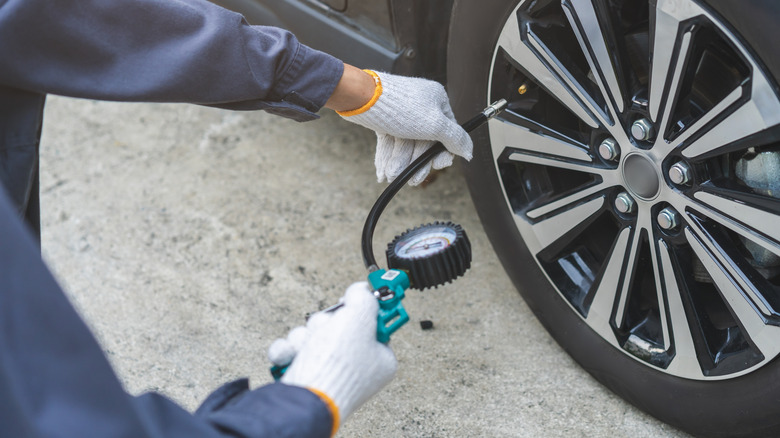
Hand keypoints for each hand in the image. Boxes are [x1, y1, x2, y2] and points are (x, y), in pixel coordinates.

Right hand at [268, 282, 396, 422]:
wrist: (302, 398)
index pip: (374, 322)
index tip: (355, 297)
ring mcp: (328, 372)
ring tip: (307, 348)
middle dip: (325, 323)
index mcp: (379, 358)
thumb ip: (363, 297)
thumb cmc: (336, 365)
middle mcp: (356, 367)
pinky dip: (289, 350)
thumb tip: (363, 289)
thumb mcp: (359, 318)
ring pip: (314, 334)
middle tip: (330, 330)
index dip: (362, 307)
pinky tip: (289, 356)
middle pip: (339, 324)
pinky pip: (295, 350)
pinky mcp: (305, 376)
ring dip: (305, 337)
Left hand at [331, 68, 471, 185]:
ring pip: (406, 144)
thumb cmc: (398, 105)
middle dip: (415, 162)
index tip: (436, 166)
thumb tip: (469, 151)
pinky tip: (383, 171)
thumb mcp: (434, 124)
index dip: (441, 152)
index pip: (447, 132)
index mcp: (437, 101)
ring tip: (390, 175)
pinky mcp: (386, 119)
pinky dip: (388, 156)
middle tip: (412, 179)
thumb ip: (455, 139)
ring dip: (399, 162)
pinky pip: (391, 142)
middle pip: (424, 141)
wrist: (362, 98)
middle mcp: (421, 106)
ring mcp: (402, 113)